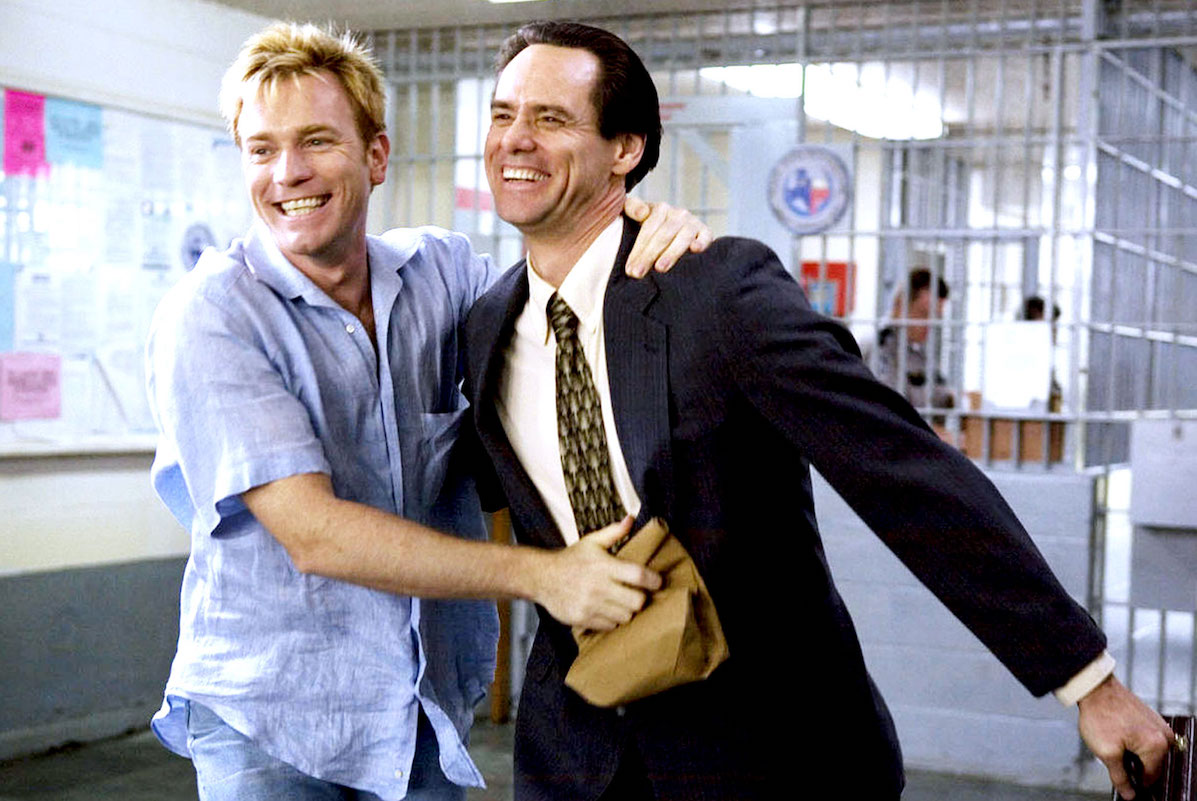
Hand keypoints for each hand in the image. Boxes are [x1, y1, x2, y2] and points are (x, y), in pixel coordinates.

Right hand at [533, 516, 661, 629]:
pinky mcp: (583, 618)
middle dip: (641, 598)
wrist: (542, 577)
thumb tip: (631, 519)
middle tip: (638, 594)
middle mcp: (598, 587)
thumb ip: (613, 532)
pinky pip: (610, 626)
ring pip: (625, 616)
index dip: (653, 580)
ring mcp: (590, 605)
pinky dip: (613, 620)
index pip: (638, 576)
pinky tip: (608, 610)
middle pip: (636, 601)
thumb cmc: (571, 559)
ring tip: (622, 602)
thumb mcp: (591, 542)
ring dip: (627, 610)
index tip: (657, 582)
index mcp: (604, 566)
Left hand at [623, 197, 713, 276]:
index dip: (638, 248)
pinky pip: (706, 236)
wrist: (673, 232)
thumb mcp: (635, 215)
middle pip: (663, 235)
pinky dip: (702, 241)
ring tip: (660, 268)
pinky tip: (695, 249)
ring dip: (671, 253)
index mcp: (660, 209)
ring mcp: (693, 223)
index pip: (648, 228)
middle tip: (637, 273)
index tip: (629, 268)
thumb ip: (632, 208)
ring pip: (682, 237)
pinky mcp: (706, 233)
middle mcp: (678, 214)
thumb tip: (643, 213)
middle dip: (649, 255)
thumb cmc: (650, 229)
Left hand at [1077, 674, 1173, 798]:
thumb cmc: (1100, 716)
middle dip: (1132, 763)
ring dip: (1132, 752)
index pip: (1150, 777)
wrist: (1095, 688)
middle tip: (1113, 753)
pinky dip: (1133, 741)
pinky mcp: (1151, 718)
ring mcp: (1159, 725)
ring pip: (1148, 751)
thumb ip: (1120, 777)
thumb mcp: (1106, 752)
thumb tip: (1129, 794)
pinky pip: (1146, 738)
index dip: (1134, 781)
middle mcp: (1163, 736)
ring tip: (1114, 740)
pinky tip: (1118, 733)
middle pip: (1151, 764)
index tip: (1120, 776)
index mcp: (1157, 746)